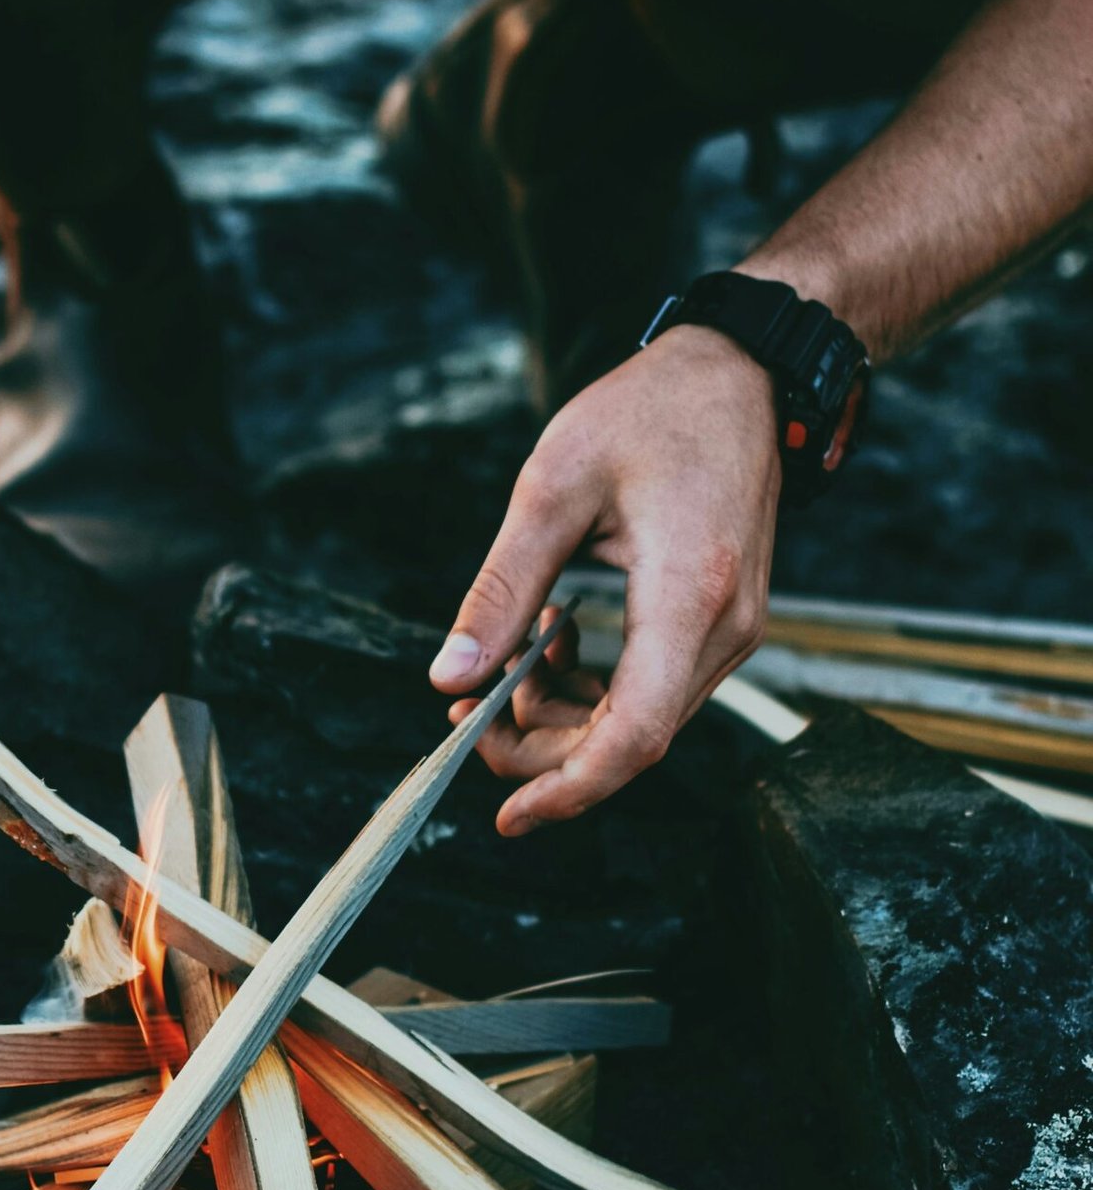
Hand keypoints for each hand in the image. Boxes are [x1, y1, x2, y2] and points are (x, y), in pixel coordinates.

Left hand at [429, 327, 780, 830]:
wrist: (741, 374)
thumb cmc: (650, 412)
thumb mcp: (552, 488)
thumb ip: (500, 590)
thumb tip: (448, 675)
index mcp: (688, 595)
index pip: (635, 736)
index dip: (569, 790)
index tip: (507, 815)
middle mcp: (725, 629)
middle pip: (630, 741)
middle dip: (542, 748)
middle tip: (468, 713)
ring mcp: (732, 631)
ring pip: (640, 722)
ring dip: (564, 715)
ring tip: (507, 663)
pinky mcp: (722, 624)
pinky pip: (656, 690)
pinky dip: (596, 688)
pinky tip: (555, 638)